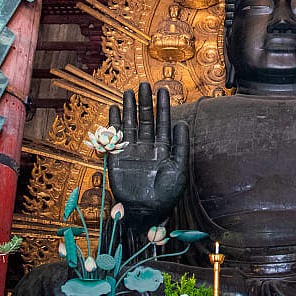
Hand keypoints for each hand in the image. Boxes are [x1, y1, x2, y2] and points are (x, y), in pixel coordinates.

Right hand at [106, 82, 188, 223]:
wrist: (146, 212)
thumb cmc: (166, 195)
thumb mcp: (179, 169)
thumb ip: (180, 146)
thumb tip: (181, 123)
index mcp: (163, 149)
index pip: (163, 122)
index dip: (163, 106)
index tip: (163, 90)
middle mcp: (147, 147)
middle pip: (145, 119)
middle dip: (145, 102)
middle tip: (144, 84)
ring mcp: (132, 151)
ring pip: (130, 125)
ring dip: (129, 108)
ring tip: (129, 91)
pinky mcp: (118, 158)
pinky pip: (115, 138)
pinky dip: (114, 124)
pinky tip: (114, 109)